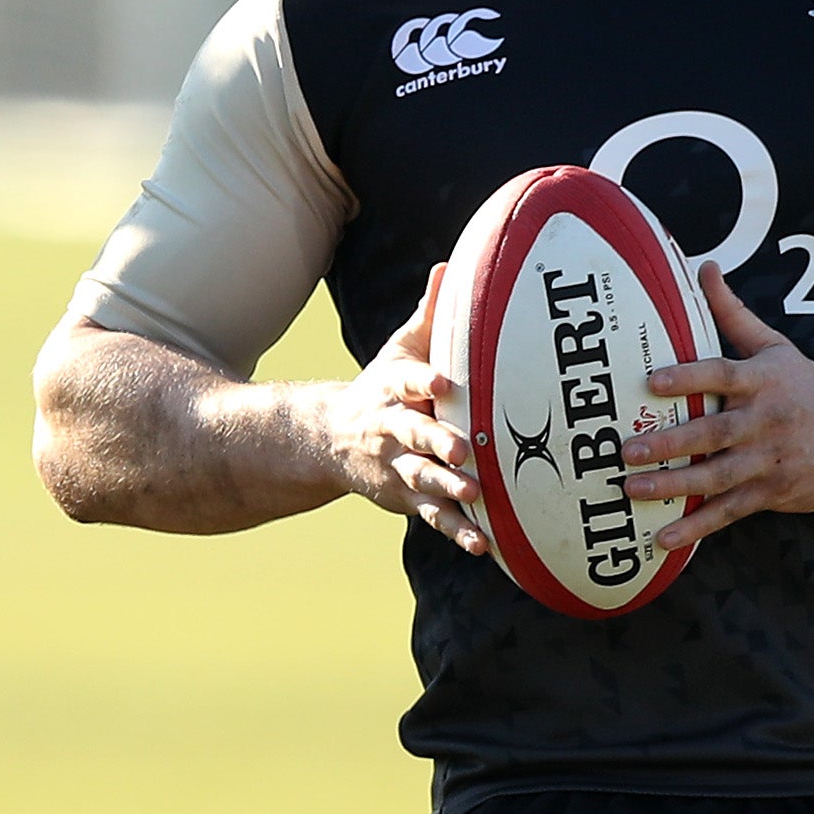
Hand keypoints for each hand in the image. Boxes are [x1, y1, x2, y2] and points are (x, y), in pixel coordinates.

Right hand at [329, 264, 488, 554]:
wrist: (330, 438)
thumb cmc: (383, 386)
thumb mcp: (399, 350)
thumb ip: (429, 316)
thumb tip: (449, 267)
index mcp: (393, 388)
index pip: (407, 381)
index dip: (424, 381)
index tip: (446, 383)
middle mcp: (392, 428)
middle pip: (413, 434)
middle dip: (436, 442)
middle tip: (463, 449)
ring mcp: (397, 466)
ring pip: (422, 478)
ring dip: (447, 488)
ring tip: (473, 495)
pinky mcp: (405, 498)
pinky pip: (433, 516)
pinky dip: (457, 531)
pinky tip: (483, 545)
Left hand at [618, 263, 813, 548]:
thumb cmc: (804, 386)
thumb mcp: (774, 347)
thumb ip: (733, 313)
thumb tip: (704, 266)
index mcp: (763, 380)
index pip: (722, 375)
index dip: (688, 377)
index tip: (652, 381)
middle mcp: (766, 420)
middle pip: (714, 432)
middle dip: (670, 443)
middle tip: (627, 449)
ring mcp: (770, 460)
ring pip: (717, 476)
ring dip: (674, 487)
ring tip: (634, 490)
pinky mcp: (772, 493)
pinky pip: (730, 511)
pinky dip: (698, 527)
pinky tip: (665, 538)